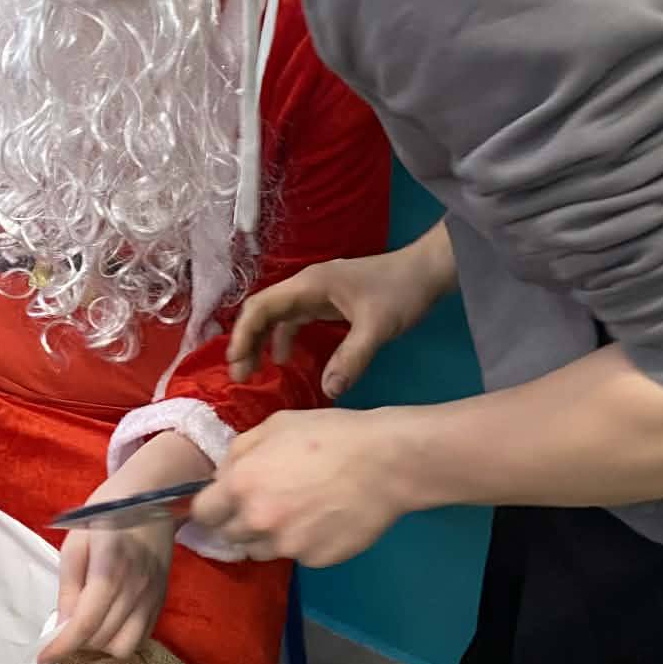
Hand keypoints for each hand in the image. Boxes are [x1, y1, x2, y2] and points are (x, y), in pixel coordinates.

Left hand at [38, 518, 173, 663]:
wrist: (152, 496)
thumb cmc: (107, 512)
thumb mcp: (76, 540)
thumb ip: (69, 585)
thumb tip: (62, 625)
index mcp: (110, 566)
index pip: (86, 621)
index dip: (62, 647)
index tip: (42, 660)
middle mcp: (135, 586)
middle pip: (102, 638)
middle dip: (75, 644)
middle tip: (61, 632)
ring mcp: (152, 595)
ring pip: (124, 646)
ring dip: (99, 646)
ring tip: (86, 627)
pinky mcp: (161, 600)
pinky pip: (141, 638)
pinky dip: (119, 640)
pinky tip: (106, 623)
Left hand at [191, 408, 415, 567]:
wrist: (384, 463)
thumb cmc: (329, 435)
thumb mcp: (275, 426)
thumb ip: (239, 452)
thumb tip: (222, 475)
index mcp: (241, 485)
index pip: (202, 513)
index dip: (211, 506)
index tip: (222, 502)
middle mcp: (257, 521)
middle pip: (228, 536)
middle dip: (238, 521)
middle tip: (264, 502)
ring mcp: (287, 545)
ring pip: (259, 550)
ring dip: (267, 536)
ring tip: (295, 511)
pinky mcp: (314, 560)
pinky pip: (296, 555)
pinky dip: (302, 542)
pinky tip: (321, 519)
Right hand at [226, 224, 456, 397]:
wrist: (427, 271)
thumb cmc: (400, 292)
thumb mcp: (376, 327)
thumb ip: (352, 358)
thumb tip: (327, 391)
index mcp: (309, 285)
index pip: (261, 307)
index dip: (243, 335)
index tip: (235, 363)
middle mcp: (306, 286)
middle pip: (263, 310)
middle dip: (247, 341)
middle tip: (239, 375)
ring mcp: (317, 292)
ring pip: (277, 315)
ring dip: (263, 341)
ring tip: (254, 371)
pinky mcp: (328, 301)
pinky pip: (295, 319)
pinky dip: (284, 338)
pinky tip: (286, 360)